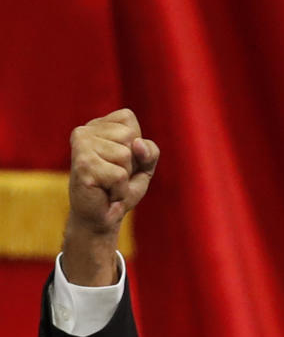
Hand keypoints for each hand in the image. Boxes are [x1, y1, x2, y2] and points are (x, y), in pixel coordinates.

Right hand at [68, 108, 158, 233]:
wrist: (102, 218)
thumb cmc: (121, 189)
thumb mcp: (144, 166)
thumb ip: (150, 151)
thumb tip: (137, 144)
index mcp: (97, 126)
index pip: (127, 118)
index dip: (135, 144)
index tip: (122, 161)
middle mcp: (84, 132)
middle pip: (129, 136)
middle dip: (132, 162)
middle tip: (115, 176)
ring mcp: (81, 147)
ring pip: (125, 155)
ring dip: (124, 177)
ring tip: (109, 184)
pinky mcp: (83, 166)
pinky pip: (119, 175)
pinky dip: (119, 190)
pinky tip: (106, 193)